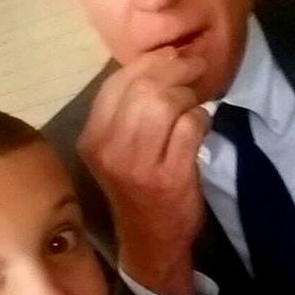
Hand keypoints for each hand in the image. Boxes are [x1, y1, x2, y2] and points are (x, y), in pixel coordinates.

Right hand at [78, 48, 210, 294]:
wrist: (150, 239)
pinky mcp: (170, 176)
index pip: (115, 85)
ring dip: (188, 94)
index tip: (170, 55)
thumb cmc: (134, 187)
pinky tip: (201, 122)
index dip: (147, 63)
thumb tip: (156, 62)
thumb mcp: (115, 150)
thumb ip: (125, 111)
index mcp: (92, 139)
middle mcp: (110, 150)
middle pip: (142, 89)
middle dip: (174, 70)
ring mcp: (139, 165)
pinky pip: (190, 127)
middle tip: (194, 66)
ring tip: (195, 98)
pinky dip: (201, 117)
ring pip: (165, 104)